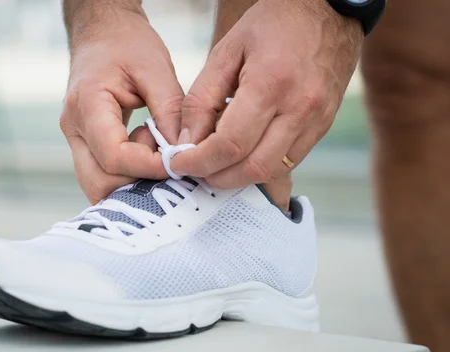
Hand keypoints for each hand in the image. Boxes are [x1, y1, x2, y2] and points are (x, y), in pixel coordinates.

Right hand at [60, 4, 183, 202]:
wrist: (102, 31)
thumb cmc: (127, 43)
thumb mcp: (156, 69)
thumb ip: (170, 112)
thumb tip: (183, 153)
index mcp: (87, 105)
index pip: (114, 157)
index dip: (149, 167)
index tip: (178, 160)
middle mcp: (74, 128)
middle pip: (99, 183)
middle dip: (138, 181)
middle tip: (164, 155)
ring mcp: (75, 139)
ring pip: (98, 185)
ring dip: (132, 180)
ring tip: (153, 147)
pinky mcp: (85, 144)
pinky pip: (102, 174)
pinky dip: (128, 174)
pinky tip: (146, 149)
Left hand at [171, 0, 362, 187]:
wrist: (329, 10)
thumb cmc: (273, 24)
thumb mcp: (226, 51)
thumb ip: (202, 99)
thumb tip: (186, 141)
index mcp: (270, 83)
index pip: (230, 144)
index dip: (199, 162)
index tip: (179, 164)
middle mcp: (299, 108)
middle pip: (252, 167)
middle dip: (217, 176)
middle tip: (195, 170)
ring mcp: (317, 120)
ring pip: (272, 172)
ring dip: (238, 178)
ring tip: (215, 165)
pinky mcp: (324, 126)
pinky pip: (289, 162)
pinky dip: (260, 167)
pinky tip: (242, 155)